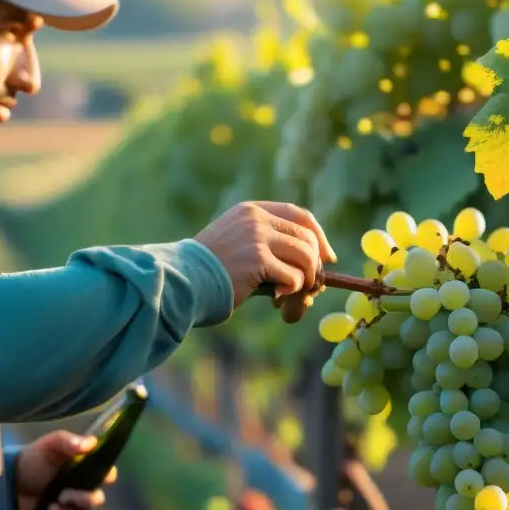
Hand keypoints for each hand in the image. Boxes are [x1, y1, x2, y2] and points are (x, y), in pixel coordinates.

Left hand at [14, 430, 116, 509]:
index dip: (107, 476)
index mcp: (86, 468)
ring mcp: (73, 505)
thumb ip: (67, 441)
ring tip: (52, 504)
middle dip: (84, 498)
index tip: (97, 477)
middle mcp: (83, 488)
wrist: (11, 483)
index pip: (108, 473)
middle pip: (98, 498)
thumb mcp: (49, 446)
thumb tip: (90, 444)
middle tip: (64, 494)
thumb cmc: (33, 460)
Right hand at [195, 201, 336, 305]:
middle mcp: (256, 218)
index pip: (299, 215)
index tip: (327, 257)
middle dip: (315, 264)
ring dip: (305, 281)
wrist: (181, 281)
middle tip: (312, 287)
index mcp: (251, 210)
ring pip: (305, 256)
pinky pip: (294, 277)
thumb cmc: (207, 273)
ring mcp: (257, 236)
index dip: (319, 236)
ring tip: (290, 296)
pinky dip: (291, 292)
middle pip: (306, 237)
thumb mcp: (236, 246)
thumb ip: (266, 247)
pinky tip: (276, 299)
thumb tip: (311, 271)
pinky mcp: (258, 259)